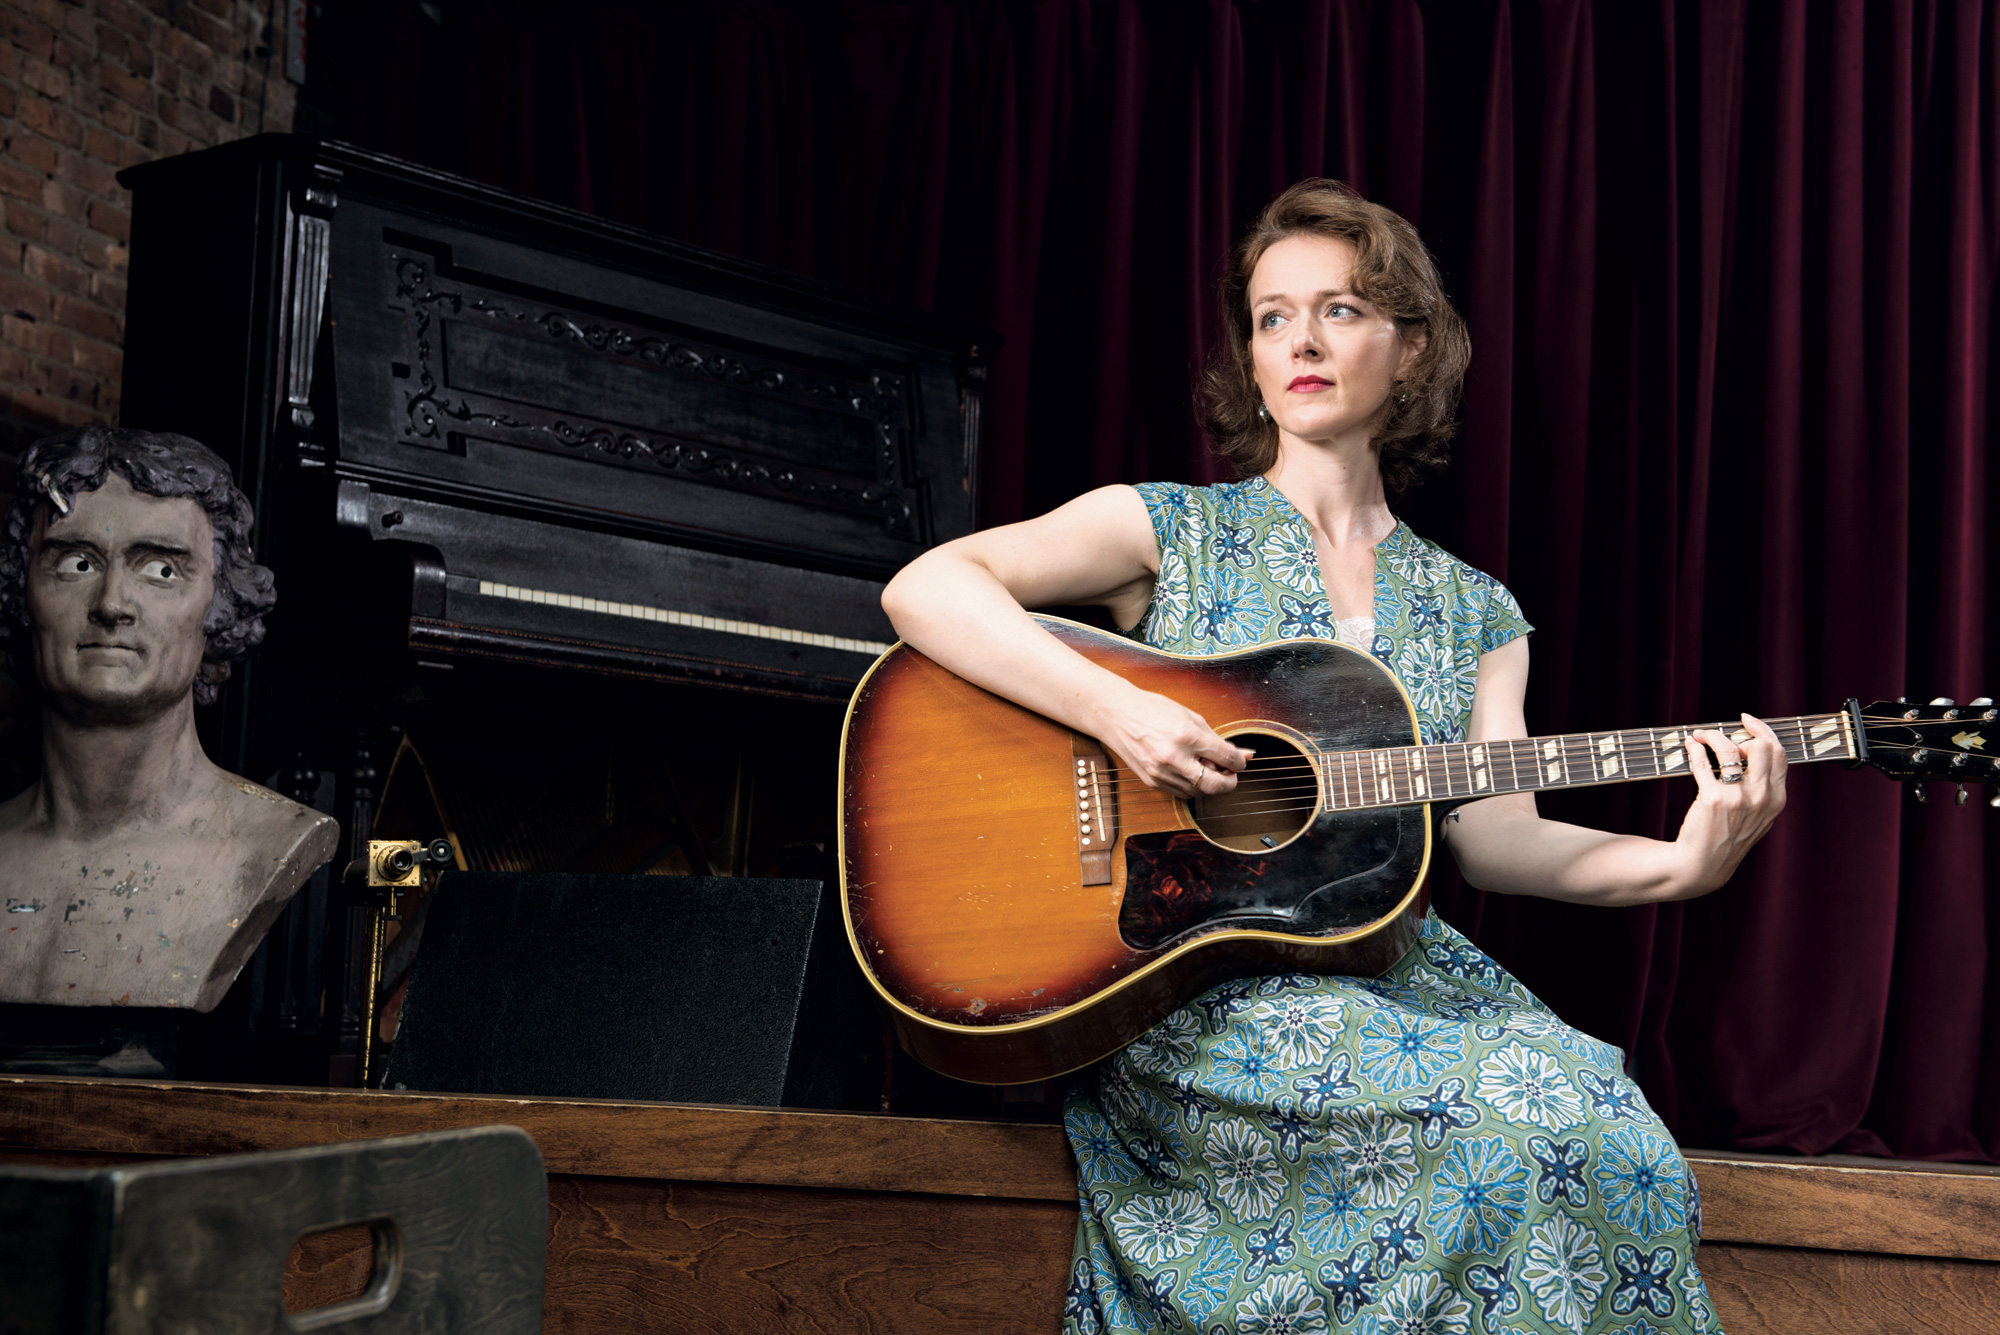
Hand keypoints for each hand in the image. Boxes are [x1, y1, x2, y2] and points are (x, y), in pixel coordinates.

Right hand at [1091, 682, 1250, 798]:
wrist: (1117, 715)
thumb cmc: (1154, 710)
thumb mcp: (1190, 717)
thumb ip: (1217, 739)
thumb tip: (1246, 755)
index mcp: (1187, 736)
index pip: (1227, 758)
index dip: (1240, 762)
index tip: (1240, 761)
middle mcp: (1174, 757)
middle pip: (1215, 785)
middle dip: (1229, 782)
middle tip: (1230, 774)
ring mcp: (1161, 772)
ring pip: (1199, 792)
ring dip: (1210, 784)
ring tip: (1207, 768)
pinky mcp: (1152, 781)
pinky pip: (1182, 793)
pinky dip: (1192, 786)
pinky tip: (1190, 772)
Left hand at [1671, 713, 1788, 893]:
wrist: (1703, 864)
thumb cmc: (1727, 836)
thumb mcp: (1758, 816)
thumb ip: (1762, 788)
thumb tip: (1751, 749)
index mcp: (1777, 799)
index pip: (1779, 754)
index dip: (1762, 731)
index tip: (1747, 721)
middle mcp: (1762, 798)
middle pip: (1762, 746)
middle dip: (1740, 733)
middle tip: (1720, 735)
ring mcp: (1739, 799)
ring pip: (1730, 748)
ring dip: (1711, 736)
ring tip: (1698, 737)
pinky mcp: (1713, 800)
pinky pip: (1704, 763)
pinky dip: (1694, 749)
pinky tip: (1689, 746)